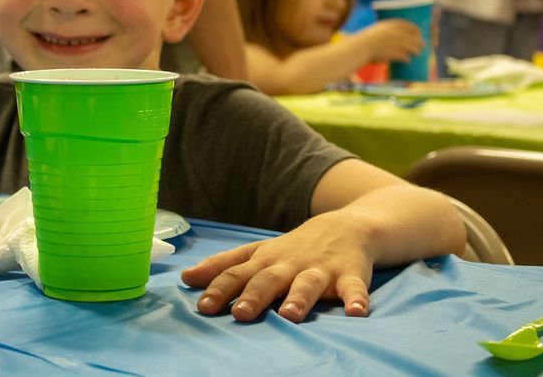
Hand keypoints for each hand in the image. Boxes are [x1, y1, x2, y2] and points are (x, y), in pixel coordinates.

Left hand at [180, 211, 372, 322]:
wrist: (345, 226)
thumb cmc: (293, 248)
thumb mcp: (257, 253)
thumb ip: (224, 266)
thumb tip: (185, 278)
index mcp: (265, 261)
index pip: (237, 273)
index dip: (220, 289)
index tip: (203, 306)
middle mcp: (289, 264)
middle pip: (269, 279)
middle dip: (254, 295)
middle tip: (240, 314)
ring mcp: (320, 269)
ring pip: (308, 283)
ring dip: (299, 298)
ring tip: (290, 315)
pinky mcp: (350, 275)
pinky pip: (354, 289)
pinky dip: (356, 300)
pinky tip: (357, 313)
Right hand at [357, 20, 424, 62]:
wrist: (360, 47)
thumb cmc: (364, 40)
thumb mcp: (375, 31)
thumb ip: (384, 32)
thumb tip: (389, 37)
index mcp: (392, 25)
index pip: (410, 26)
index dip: (416, 30)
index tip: (418, 33)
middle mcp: (398, 33)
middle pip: (415, 37)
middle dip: (420, 42)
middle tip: (421, 46)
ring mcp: (398, 43)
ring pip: (414, 48)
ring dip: (417, 51)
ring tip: (417, 54)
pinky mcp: (396, 54)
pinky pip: (406, 57)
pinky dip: (408, 59)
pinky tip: (408, 61)